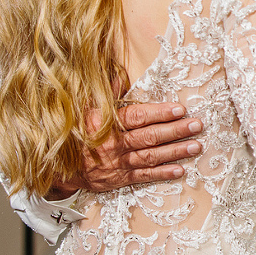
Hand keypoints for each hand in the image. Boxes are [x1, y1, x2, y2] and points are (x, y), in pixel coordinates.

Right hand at [52, 103, 203, 195]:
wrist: (58, 169)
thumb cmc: (77, 134)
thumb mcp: (86, 110)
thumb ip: (107, 94)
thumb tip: (120, 75)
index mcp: (108, 125)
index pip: (138, 117)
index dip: (159, 113)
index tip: (179, 109)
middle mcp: (115, 144)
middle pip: (150, 136)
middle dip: (175, 131)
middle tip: (197, 125)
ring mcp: (119, 163)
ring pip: (151, 157)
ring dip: (175, 152)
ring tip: (196, 146)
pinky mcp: (120, 179)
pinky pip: (143, 177)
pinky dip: (162, 174)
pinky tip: (180, 171)